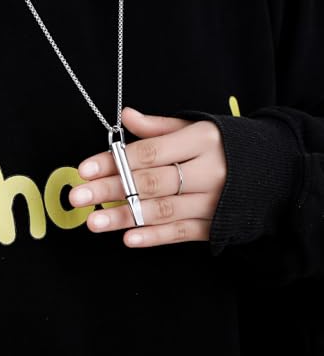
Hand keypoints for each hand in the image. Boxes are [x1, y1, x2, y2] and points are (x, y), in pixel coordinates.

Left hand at [69, 107, 226, 247]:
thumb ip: (159, 126)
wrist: (276, 171)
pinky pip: (181, 233)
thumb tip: (125, 116)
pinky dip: (154, 237)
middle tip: (78, 196)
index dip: (115, 161)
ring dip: (124, 217)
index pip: (149, 152)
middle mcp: (209, 171)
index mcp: (202, 140)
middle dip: (110, 190)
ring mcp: (214, 202)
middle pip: (150, 182)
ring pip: (162, 211)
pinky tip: (128, 239)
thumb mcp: (197, 126)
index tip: (85, 169)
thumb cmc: (226, 145)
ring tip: (93, 221)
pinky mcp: (217, 225)